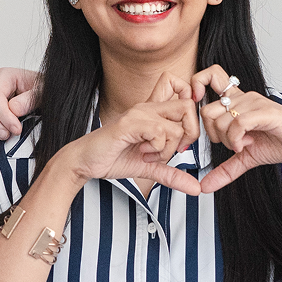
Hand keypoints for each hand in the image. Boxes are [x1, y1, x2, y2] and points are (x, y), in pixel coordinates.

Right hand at [63, 99, 201, 195]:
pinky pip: (158, 131)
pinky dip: (156, 148)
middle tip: (174, 150)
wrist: (85, 162)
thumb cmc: (113, 158)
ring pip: (175, 126)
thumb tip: (196, 188)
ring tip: (150, 155)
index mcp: (153, 112)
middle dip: (189, 133)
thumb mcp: (150, 168)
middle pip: (187, 106)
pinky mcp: (129, 123)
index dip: (193, 112)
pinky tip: (142, 154)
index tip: (185, 138)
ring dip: (167, 148)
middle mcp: (147, 107)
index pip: (183, 93)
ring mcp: (138, 114)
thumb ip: (172, 174)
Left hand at [193, 65, 281, 191]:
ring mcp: (254, 103)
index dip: (196, 86)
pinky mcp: (265, 112)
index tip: (200, 110)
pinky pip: (237, 123)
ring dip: (227, 139)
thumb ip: (225, 170)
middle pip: (207, 110)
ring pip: (220, 119)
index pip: (209, 76)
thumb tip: (204, 187)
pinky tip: (247, 145)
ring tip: (244, 144)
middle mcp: (244, 98)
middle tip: (232, 143)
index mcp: (238, 102)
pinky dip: (237, 139)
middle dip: (213, 134)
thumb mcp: (247, 158)